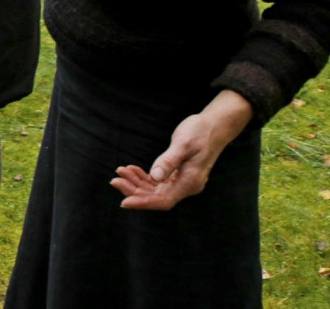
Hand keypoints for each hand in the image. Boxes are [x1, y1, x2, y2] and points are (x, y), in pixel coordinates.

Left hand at [110, 90, 252, 210]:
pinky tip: (132, 169)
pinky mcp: (179, 174)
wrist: (214, 125)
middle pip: (157, 196)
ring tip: (120, 172)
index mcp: (190, 182)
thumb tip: (155, 177)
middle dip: (135, 191)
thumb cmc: (200, 132)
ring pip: (156, 189)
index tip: (124, 202)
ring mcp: (183, 181)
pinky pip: (159, 181)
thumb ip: (168, 161)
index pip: (164, 200)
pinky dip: (144, 176)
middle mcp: (187, 186)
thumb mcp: (182, 144)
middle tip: (115, 180)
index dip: (143, 203)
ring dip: (137, 183)